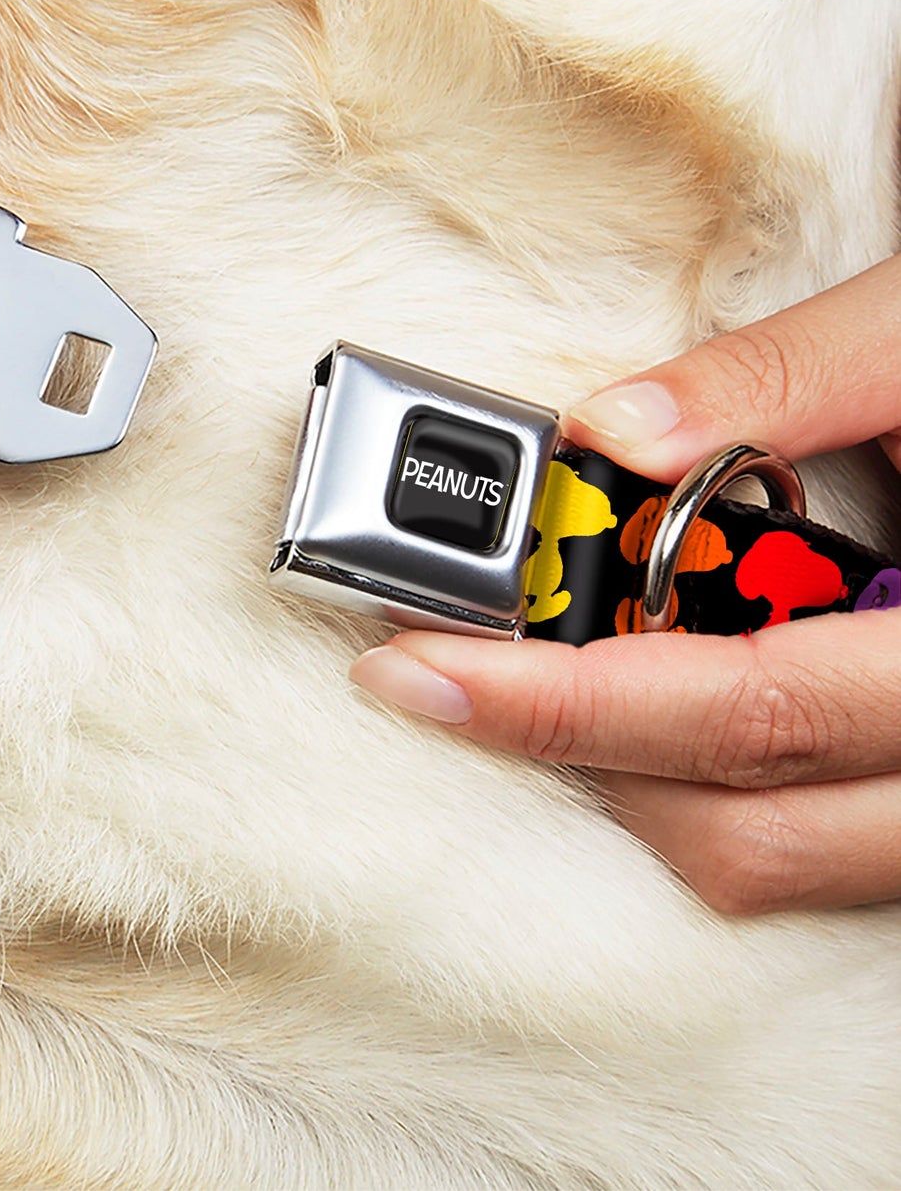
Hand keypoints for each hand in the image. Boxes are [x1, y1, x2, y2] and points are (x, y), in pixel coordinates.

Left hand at [351, 254, 900, 914]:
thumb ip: (786, 376)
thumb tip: (612, 429)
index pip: (746, 709)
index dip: (563, 703)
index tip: (419, 668)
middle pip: (745, 826)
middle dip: (567, 753)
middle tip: (437, 674)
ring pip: (779, 861)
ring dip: (634, 785)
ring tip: (529, 684)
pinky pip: (818, 845)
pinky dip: (711, 788)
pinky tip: (646, 701)